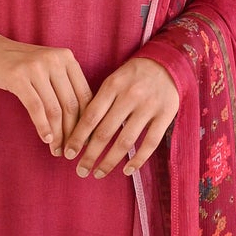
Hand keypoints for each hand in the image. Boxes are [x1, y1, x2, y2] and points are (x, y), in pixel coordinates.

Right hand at [0, 29, 92, 153]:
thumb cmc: (16, 63)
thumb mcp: (45, 67)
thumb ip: (62, 85)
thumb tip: (79, 121)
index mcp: (66, 58)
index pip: (84, 95)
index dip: (86, 122)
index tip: (84, 141)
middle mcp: (55, 60)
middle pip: (71, 104)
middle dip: (73, 133)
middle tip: (71, 152)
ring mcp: (36, 67)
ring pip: (54, 109)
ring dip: (58, 134)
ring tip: (57, 150)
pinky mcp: (18, 77)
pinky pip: (36, 107)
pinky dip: (43, 127)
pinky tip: (46, 140)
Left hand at [64, 55, 179, 178]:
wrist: (167, 62)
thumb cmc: (133, 75)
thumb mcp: (113, 80)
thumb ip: (99, 102)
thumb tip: (80, 133)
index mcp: (112, 86)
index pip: (90, 116)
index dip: (78, 137)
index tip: (68, 154)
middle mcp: (129, 96)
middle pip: (105, 132)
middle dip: (90, 155)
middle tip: (81, 171)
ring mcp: (148, 106)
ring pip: (125, 140)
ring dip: (110, 161)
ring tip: (99, 173)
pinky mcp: (165, 115)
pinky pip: (150, 142)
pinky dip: (138, 159)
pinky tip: (127, 171)